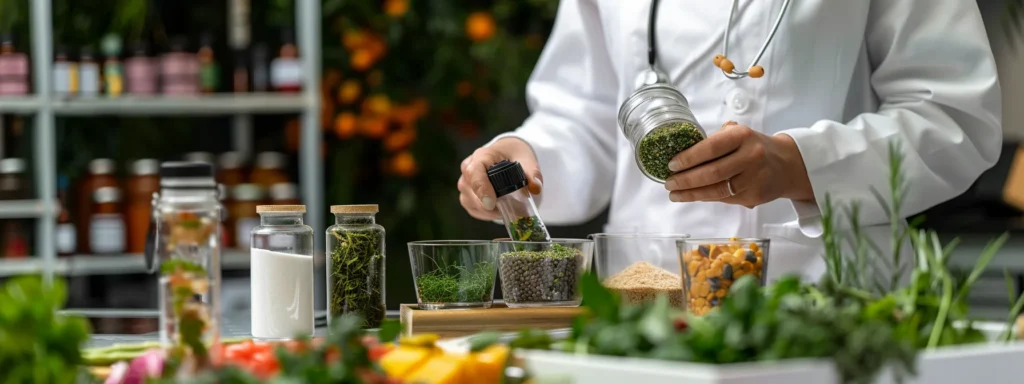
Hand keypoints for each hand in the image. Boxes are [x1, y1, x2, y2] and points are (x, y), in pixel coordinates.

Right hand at [458, 137, 542, 220]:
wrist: (506, 155)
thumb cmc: (514, 155)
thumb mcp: (527, 160)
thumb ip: (532, 173)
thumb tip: (535, 188)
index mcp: (482, 156)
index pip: (474, 172)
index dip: (481, 188)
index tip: (491, 203)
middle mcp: (468, 167)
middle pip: (471, 190)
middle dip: (488, 205)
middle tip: (508, 208)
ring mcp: (465, 182)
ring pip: (470, 202)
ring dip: (487, 211)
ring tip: (505, 208)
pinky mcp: (466, 194)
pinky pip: (472, 208)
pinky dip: (485, 213)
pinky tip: (498, 210)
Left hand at [663, 121, 813, 207]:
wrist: (788, 165)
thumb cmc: (755, 147)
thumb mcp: (739, 134)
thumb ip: (716, 139)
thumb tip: (685, 150)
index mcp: (743, 136)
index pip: (710, 148)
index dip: (688, 158)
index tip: (671, 164)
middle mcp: (750, 156)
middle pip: (711, 173)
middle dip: (685, 180)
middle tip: (668, 183)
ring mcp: (753, 179)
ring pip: (716, 190)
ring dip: (691, 194)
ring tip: (674, 194)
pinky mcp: (754, 196)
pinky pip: (724, 199)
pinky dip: (705, 198)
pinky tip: (693, 196)